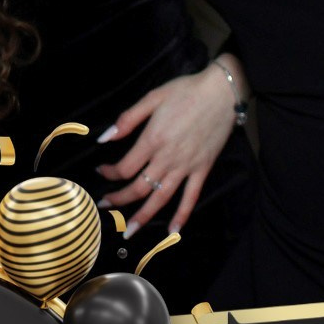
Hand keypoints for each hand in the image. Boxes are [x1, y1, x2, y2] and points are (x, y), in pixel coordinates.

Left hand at [95, 62, 241, 239]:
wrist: (221, 92)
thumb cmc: (185, 91)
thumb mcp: (152, 98)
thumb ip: (127, 119)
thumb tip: (104, 138)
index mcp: (152, 139)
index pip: (125, 167)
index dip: (110, 173)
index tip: (102, 172)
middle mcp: (167, 158)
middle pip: (139, 187)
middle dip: (119, 200)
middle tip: (105, 206)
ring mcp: (186, 166)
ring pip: (161, 198)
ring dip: (143, 216)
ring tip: (129, 231)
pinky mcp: (202, 169)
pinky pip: (191, 197)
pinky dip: (182, 215)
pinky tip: (173, 231)